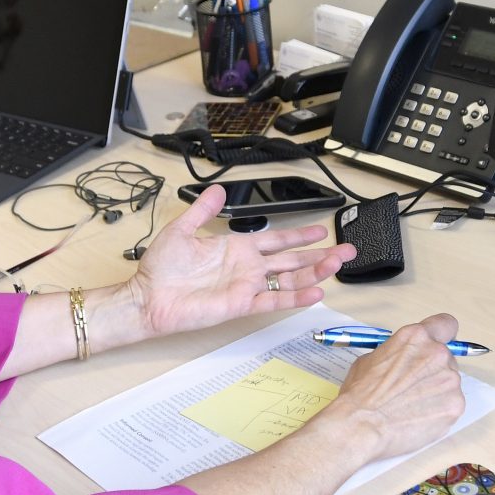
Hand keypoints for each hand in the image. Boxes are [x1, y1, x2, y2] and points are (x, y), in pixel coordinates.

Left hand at [125, 182, 356, 336]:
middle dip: (320, 255)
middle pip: (292, 260)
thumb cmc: (160, 269)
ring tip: (338, 264)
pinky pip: (274, 299)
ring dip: (315, 272)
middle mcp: (247, 268)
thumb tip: (218, 190)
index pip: (277, 240)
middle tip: (346, 249)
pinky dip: (296, 297)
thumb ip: (202, 210)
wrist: (148, 298)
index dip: (299, 236)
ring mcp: (247, 286)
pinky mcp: (242, 304)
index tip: (320, 231)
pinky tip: (316, 291)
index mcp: (236, 248)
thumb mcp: (182, 230)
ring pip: (290, 279)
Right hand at [321, 314, 465, 462]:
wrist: (361, 427)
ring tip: (411, 407)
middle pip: (446, 358)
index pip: (446, 324)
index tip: (438, 346)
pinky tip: (418, 418)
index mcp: (415, 337)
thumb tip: (404, 359)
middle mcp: (437, 354)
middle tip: (412, 387)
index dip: (443, 336)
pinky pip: (451, 404)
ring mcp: (450, 380)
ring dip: (436, 392)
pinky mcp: (456, 405)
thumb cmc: (360, 395)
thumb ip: (397, 354)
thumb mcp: (371, 359)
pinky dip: (439, 411)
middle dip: (433, 371)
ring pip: (449, 383)